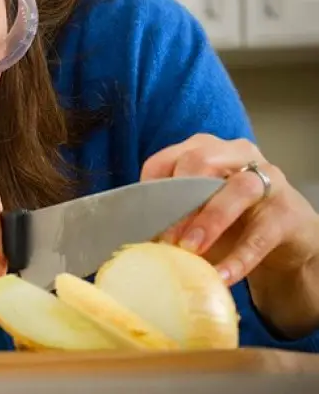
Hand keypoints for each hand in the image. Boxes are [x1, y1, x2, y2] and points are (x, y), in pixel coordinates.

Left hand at [142, 134, 318, 336]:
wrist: (286, 234)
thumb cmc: (231, 217)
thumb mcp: (197, 208)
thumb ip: (171, 215)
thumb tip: (137, 243)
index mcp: (204, 149)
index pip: (166, 158)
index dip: (150, 188)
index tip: (140, 220)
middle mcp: (236, 154)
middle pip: (201, 161)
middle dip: (178, 200)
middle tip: (165, 239)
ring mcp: (268, 179)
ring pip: (239, 189)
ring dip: (210, 220)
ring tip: (191, 250)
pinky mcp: (288, 212)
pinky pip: (262, 234)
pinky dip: (239, 258)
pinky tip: (221, 276)